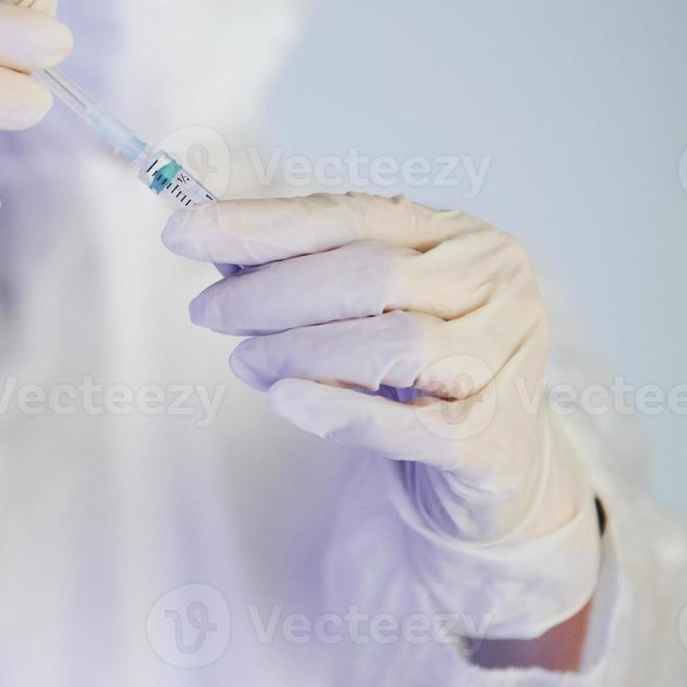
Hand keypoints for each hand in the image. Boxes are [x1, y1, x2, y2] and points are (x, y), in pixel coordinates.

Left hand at [163, 192, 600, 637]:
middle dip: (269, 293)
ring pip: (390, 345)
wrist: (496, 471)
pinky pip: (410, 424)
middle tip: (206, 312)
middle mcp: (494, 286)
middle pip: (367, 276)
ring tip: (245, 363)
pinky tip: (286, 400)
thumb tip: (214, 244)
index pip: (348, 215)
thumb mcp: (365, 307)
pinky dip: (339, 410)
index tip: (182, 230)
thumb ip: (305, 272)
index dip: (261, 222)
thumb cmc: (416, 374)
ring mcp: (504, 360)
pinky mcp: (494, 440)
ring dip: (295, 352)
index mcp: (458, 236)